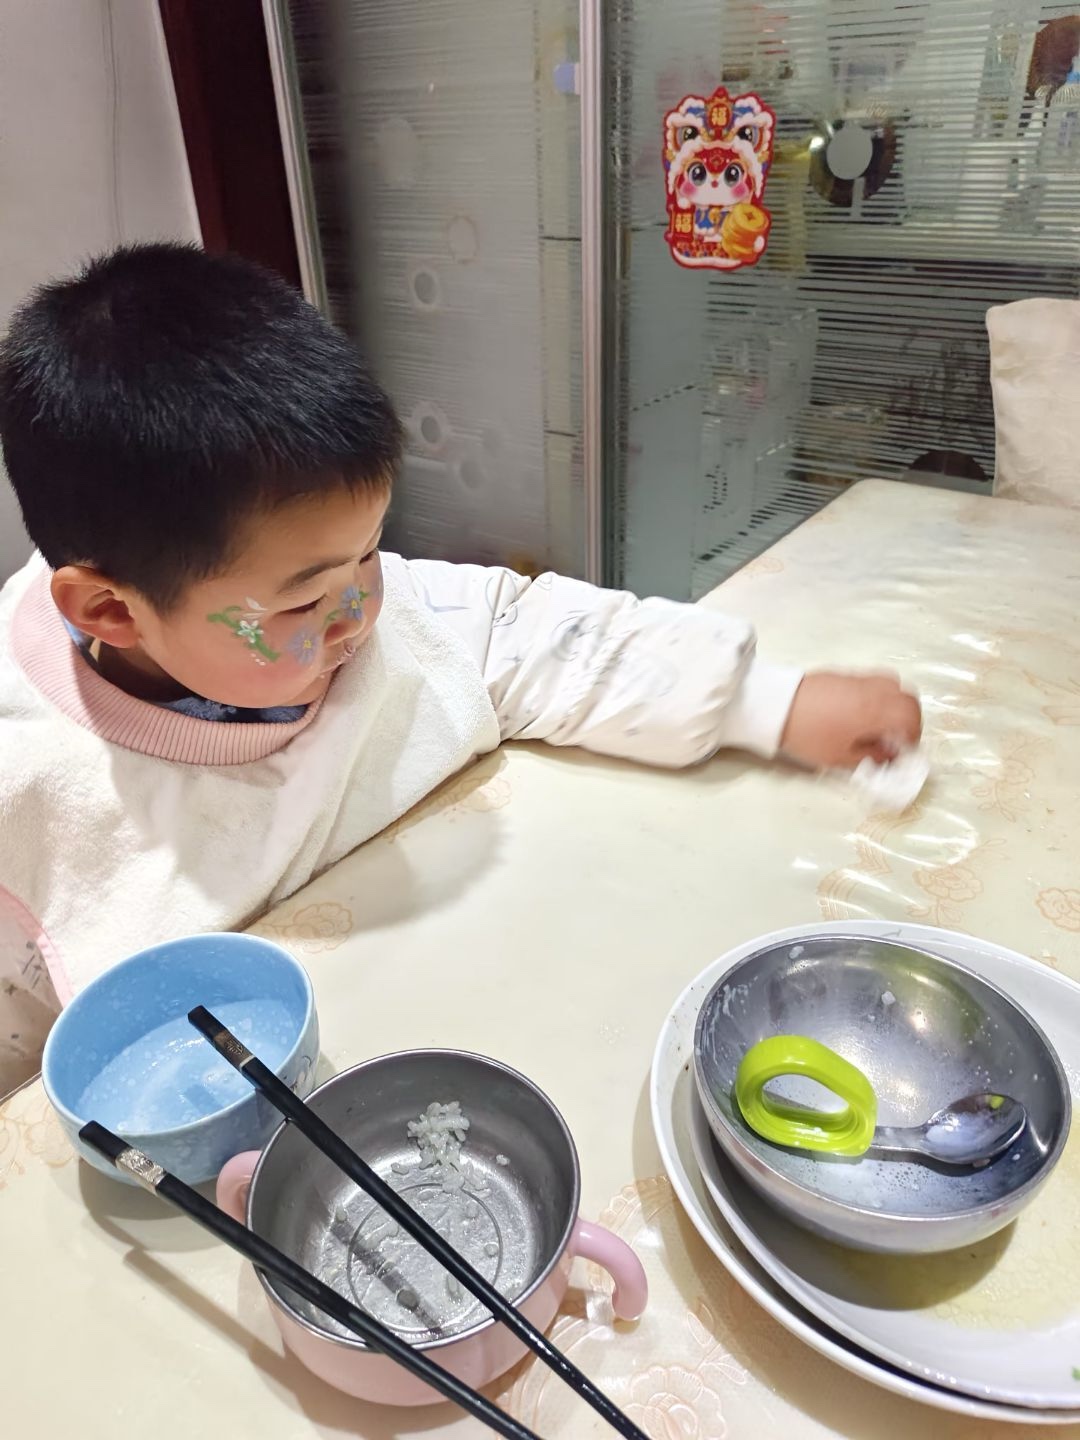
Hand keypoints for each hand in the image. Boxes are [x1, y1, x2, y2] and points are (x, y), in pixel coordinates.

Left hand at [781, 672, 921, 771]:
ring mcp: (858, 678)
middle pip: (907, 697)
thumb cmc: (809, 735)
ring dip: (894, 703)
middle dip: (908, 718)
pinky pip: (872, 681)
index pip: (910, 716)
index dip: (913, 735)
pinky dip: (877, 695)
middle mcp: (872, 690)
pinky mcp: (843, 673)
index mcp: (875, 710)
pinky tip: (859, 712)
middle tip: (896, 737)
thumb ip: (870, 756)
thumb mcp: (839, 757)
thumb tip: (889, 754)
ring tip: (879, 723)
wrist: (775, 705)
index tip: (903, 750)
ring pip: (892, 684)